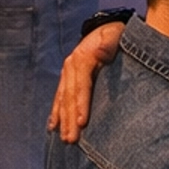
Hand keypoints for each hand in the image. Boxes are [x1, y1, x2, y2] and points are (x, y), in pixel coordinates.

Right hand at [48, 19, 124, 138]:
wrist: (105, 28)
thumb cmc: (114, 35)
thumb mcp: (114, 35)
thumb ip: (108, 45)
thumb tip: (101, 54)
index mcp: (82, 58)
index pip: (81, 85)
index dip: (82, 104)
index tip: (83, 122)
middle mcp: (70, 66)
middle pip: (70, 96)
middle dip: (70, 119)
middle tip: (71, 140)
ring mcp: (67, 72)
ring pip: (63, 100)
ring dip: (63, 120)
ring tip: (64, 139)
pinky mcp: (66, 78)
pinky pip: (59, 97)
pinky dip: (56, 112)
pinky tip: (53, 127)